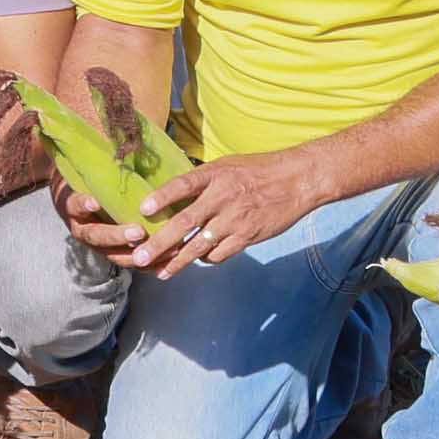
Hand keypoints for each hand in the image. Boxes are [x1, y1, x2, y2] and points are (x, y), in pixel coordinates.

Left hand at [105, 149, 320, 274]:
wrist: (298, 180)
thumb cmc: (258, 170)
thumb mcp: (227, 165)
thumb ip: (202, 181)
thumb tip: (172, 195)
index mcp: (215, 175)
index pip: (182, 185)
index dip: (162, 197)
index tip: (142, 210)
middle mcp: (223, 197)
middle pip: (185, 222)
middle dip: (160, 243)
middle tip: (139, 257)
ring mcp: (236, 219)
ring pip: (201, 246)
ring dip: (178, 261)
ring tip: (161, 272)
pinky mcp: (249, 236)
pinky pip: (221, 253)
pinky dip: (207, 259)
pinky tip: (198, 261)